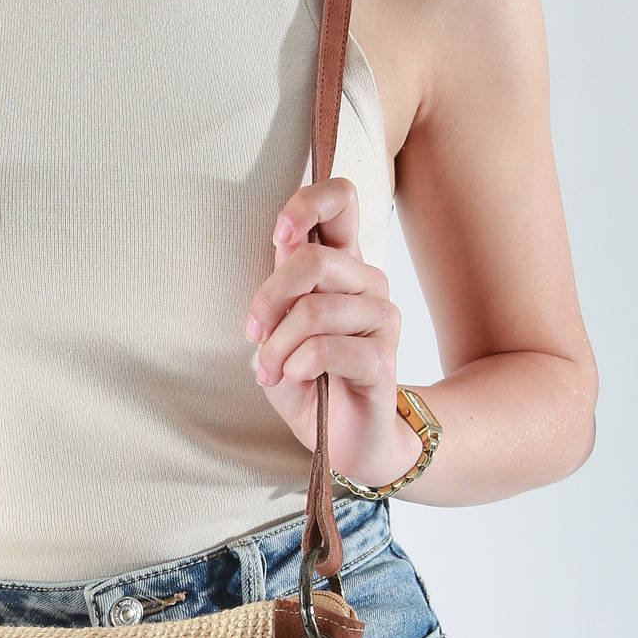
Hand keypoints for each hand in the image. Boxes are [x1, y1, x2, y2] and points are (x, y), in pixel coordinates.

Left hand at [245, 178, 416, 487]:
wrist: (341, 438)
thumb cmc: (307, 379)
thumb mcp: (279, 329)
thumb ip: (280, 288)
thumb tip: (284, 249)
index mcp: (341, 264)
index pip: (341, 199)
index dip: (307, 205)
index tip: (279, 237)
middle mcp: (367, 283)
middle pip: (313, 261)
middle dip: (268, 299)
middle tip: (254, 335)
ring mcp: (381, 318)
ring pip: (314, 311)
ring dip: (278, 346)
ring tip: (271, 371)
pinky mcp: (383, 359)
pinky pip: (327, 349)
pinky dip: (297, 367)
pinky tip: (296, 380)